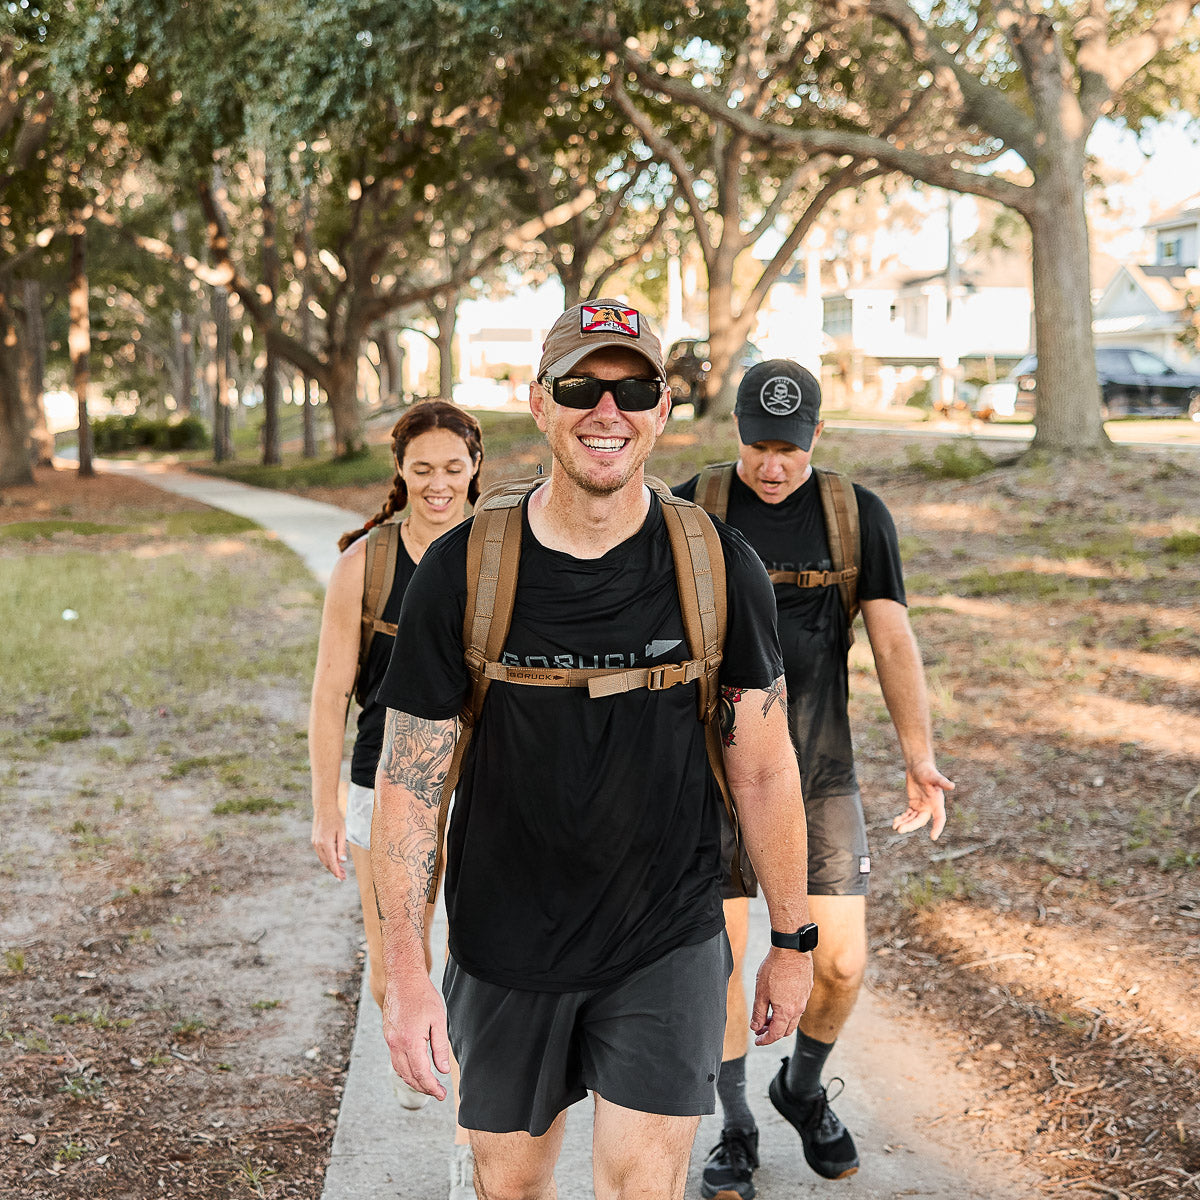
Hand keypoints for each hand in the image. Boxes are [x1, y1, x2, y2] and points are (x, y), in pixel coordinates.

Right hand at [311, 810, 347, 880]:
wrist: (324, 809)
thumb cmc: (336, 819)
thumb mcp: (342, 833)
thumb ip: (342, 848)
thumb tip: (342, 861)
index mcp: (326, 843)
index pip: (332, 862)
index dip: (337, 872)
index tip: (342, 879)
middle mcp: (318, 845)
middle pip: (327, 863)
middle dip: (335, 871)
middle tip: (343, 877)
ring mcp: (315, 843)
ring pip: (323, 859)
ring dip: (331, 866)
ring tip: (340, 871)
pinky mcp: (314, 841)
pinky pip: (321, 854)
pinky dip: (327, 859)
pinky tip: (333, 861)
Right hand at [382, 973, 450, 1100]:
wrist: (403, 979)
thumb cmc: (423, 996)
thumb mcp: (439, 1020)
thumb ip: (440, 1047)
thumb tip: (442, 1070)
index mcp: (410, 1042)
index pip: (421, 1074)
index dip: (432, 1087)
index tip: (442, 1094)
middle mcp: (396, 1044)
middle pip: (409, 1076)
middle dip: (423, 1087)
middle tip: (438, 1092)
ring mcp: (390, 1040)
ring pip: (400, 1069)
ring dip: (413, 1080)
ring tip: (428, 1084)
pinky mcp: (388, 1035)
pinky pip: (395, 1059)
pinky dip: (405, 1069)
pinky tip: (415, 1068)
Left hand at [750, 947, 813, 1045]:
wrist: (791, 949)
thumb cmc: (774, 968)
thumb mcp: (761, 992)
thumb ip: (758, 1013)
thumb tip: (755, 1028)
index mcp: (786, 1012)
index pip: (776, 1034)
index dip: (765, 1040)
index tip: (757, 1041)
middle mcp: (798, 1008)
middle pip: (786, 1030)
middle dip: (772, 1033)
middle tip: (760, 1030)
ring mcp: (804, 999)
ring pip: (793, 1019)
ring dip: (780, 1021)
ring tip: (767, 1016)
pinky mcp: (807, 989)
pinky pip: (798, 1006)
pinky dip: (787, 1011)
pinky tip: (778, 1002)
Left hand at [892, 760, 954, 840]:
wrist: (918, 767)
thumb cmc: (928, 771)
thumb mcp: (934, 776)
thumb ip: (942, 782)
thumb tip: (952, 786)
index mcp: (937, 803)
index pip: (940, 818)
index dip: (937, 827)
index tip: (933, 837)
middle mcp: (930, 807)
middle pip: (920, 821)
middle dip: (910, 826)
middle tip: (899, 830)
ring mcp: (921, 806)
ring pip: (913, 819)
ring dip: (905, 823)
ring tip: (895, 827)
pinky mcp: (914, 804)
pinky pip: (908, 814)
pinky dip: (902, 818)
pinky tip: (895, 821)